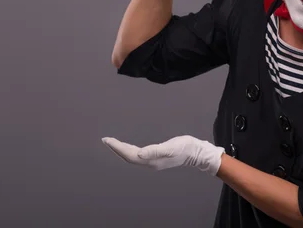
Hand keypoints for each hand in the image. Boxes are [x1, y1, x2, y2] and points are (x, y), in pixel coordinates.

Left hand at [101, 135, 224, 175]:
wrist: (196, 152)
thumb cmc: (185, 148)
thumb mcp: (171, 147)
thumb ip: (155, 151)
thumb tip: (139, 155)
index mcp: (151, 160)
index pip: (129, 155)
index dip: (118, 148)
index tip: (107, 140)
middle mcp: (150, 162)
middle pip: (128, 157)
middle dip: (116, 149)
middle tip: (106, 140)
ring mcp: (153, 161)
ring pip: (132, 156)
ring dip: (122, 150)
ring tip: (113, 143)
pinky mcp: (156, 157)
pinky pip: (138, 155)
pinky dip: (130, 150)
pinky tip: (128, 147)